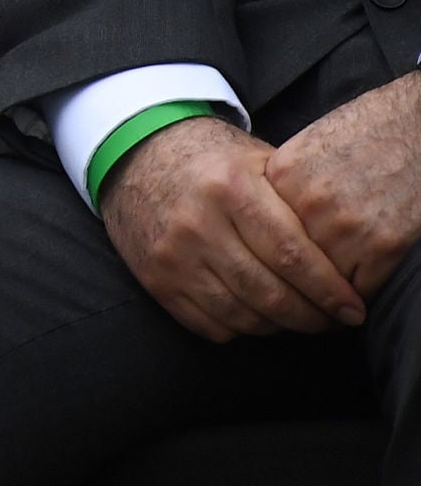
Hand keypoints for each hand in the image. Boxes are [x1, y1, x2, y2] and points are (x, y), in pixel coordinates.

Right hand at [106, 112, 361, 338]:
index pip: (293, 256)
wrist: (134, 156)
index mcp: (231, 188)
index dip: (330, 290)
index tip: (353, 308)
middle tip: (332, 320)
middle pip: (271, 294)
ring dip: (279, 327)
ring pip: (243, 316)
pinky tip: (257, 316)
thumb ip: (296, 202)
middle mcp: (198, 224)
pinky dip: (241, 329)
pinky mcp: (155, 279)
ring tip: (298, 319)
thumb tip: (346, 256)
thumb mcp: (256, 161)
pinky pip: (210, 325)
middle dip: (312, 317)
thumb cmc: (210, 160)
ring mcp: (173, 255)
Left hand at [268, 74, 420, 297]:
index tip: (260, 282)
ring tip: (322, 311)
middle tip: (290, 309)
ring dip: (321, 301)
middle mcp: (309, 202)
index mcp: (282, 176)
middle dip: (286, 290)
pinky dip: (354, 297)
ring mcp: (346, 224)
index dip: (258, 263)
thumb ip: (282, 187)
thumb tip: (261, 226)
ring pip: (319, 283)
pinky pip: (358, 288)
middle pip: (283, 263)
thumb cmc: (364, 134)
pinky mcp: (384, 242)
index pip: (256, 234)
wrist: (416, 127)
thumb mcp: (307, 149)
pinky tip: (353, 301)